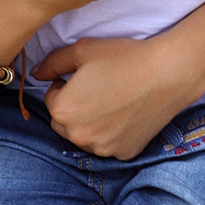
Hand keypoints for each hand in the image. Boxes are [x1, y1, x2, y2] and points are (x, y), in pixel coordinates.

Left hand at [29, 36, 191, 160]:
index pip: (51, 99)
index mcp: (63, 111)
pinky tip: (126, 114)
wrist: (168, 73)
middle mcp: (78, 136)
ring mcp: (102, 148)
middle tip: (97, 88)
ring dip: (90, 123)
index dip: (64, 84)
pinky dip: (112, 133)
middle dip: (73, 107)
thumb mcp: (82, 51)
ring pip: (86, 136)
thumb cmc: (124, 58)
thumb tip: (36, 73)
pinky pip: (109, 144)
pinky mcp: (124, 153)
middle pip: (64, 123)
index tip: (84, 75)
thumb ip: (52, 62)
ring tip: (112, 101)